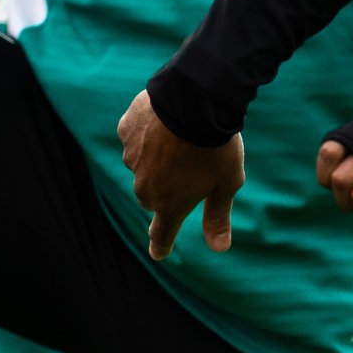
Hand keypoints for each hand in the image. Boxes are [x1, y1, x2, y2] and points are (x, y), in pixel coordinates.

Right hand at [118, 89, 241, 260]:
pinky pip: (136, 138)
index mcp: (170, 204)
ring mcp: (132, 159)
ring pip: (142, 165)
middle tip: (188, 170)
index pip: (161, 233)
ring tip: (180, 138)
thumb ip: (218, 216)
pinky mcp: (126, 132)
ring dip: (156, 158)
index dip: (161, 245)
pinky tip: (165, 121)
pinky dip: (148, 133)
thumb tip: (219, 248)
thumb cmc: (216, 145)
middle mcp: (145, 186)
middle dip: (165, 190)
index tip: (159, 252)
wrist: (196, 100)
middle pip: (151, 197)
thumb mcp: (227, 184)